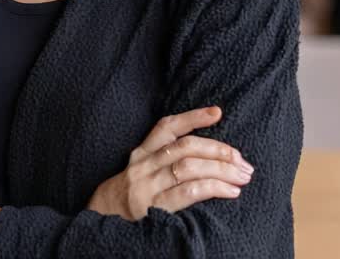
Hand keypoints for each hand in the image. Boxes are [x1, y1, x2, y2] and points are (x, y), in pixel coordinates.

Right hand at [85, 106, 254, 219]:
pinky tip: (230, 191)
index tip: (217, 112)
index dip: (192, 117)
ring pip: (189, 167)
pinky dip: (213, 188)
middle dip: (218, 150)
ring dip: (221, 169)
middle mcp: (142, 166)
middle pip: (185, 147)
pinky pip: (187, 193)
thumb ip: (160, 162)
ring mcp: (146, 187)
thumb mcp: (136, 175)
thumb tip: (203, 156)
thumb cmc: (125, 201)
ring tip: (243, 176)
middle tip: (242, 160)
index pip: (167, 128)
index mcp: (140, 155)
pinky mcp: (153, 208)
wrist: (96, 227)